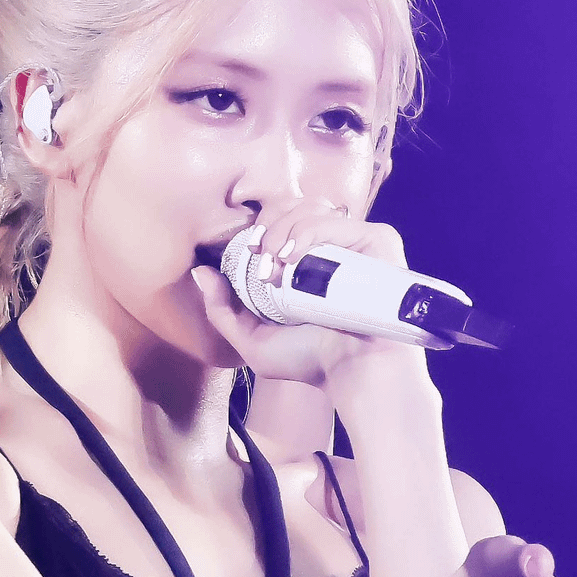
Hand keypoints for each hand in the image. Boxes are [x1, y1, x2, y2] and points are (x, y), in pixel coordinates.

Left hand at [191, 202, 418, 386]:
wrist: (350, 370)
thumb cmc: (309, 360)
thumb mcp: (252, 340)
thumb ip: (221, 310)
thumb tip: (200, 271)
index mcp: (308, 260)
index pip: (282, 220)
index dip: (262, 229)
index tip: (251, 254)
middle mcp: (332, 246)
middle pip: (293, 206)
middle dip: (269, 228)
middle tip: (262, 261)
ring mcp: (355, 241)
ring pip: (311, 208)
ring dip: (284, 231)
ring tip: (278, 265)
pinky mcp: (375, 240)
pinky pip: (336, 220)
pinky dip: (309, 232)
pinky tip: (296, 258)